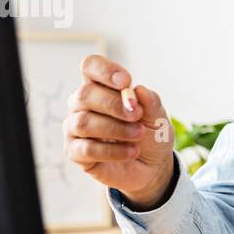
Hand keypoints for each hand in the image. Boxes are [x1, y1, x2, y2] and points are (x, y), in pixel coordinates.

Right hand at [64, 55, 174, 208]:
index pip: (90, 66)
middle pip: (85, 94)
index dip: (105, 70)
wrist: (152, 167)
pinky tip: (131, 152)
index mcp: (101, 87)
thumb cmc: (151, 135)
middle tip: (137, 115)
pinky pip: (86, 148)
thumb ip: (151, 103)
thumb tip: (139, 90)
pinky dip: (112, 150)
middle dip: (113, 104)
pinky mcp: (75, 152)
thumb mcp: (158, 118)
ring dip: (115, 128)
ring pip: (83, 122)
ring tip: (138, 135)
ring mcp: (75, 128)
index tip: (126, 82)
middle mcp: (83, 105)